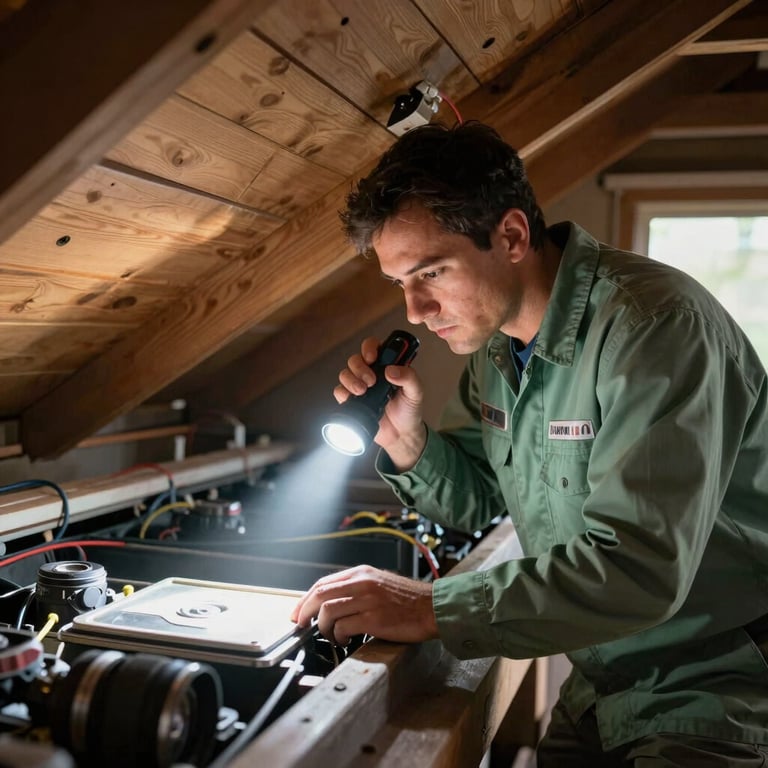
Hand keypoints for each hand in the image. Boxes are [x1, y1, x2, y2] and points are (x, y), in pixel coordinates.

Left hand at [290, 565, 438, 645]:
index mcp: (362, 573)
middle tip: (301, 626)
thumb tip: (331, 602)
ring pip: (328, 611)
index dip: (305, 599)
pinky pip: (343, 627)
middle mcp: (362, 582)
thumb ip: (357, 587)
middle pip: (320, 594)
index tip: (298, 613)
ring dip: (323, 627)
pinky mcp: (374, 618)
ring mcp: (368, 600)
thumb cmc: (408, 600)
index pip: (323, 583)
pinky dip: (339, 636)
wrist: (433, 607)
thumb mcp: (380, 583)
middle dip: (305, 612)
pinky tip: (345, 640)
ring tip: (331, 636)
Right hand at [334, 336, 426, 469]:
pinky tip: (353, 399)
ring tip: (363, 392)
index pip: (373, 346)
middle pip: (355, 359)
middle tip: (371, 381)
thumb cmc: (409, 410)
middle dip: (360, 367)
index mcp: (386, 365)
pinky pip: (339, 391)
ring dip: (351, 380)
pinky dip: (343, 393)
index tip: (372, 357)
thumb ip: (409, 378)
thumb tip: (391, 370)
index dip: (369, 347)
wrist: (401, 434)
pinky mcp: (352, 401)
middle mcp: (371, 372)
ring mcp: (360, 386)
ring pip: (345, 373)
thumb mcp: (416, 392)